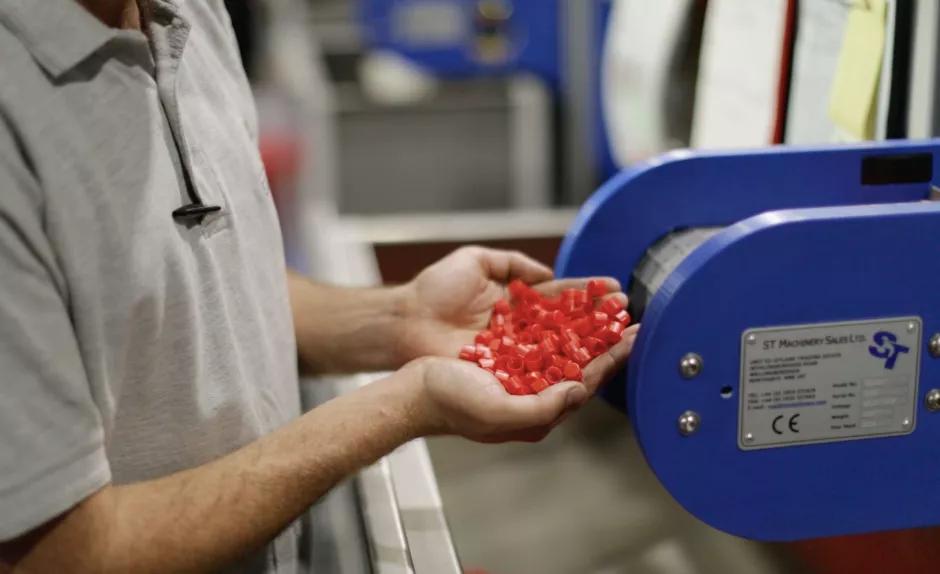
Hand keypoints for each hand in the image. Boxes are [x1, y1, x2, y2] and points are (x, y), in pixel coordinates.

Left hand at [399, 246, 627, 360]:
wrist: (406, 320)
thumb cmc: (434, 290)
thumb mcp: (475, 261)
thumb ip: (511, 263)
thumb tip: (546, 274)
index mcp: (517, 304)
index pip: (561, 298)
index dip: (587, 295)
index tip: (614, 291)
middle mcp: (521, 330)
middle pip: (569, 325)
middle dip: (599, 321)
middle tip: (629, 316)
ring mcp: (515, 353)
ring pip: (561, 349)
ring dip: (592, 345)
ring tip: (622, 338)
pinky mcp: (504, 373)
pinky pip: (539, 372)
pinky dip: (565, 368)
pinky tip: (590, 363)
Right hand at [409, 324, 638, 442]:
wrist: (412, 391)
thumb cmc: (449, 404)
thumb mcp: (498, 412)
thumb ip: (542, 408)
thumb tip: (578, 391)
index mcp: (535, 413)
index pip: (583, 384)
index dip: (610, 360)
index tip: (632, 338)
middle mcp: (532, 394)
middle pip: (580, 365)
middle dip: (606, 342)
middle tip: (631, 319)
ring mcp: (518, 374)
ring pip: (562, 348)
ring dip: (586, 328)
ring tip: (606, 308)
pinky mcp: (504, 355)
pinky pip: (538, 336)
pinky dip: (557, 321)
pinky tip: (569, 308)